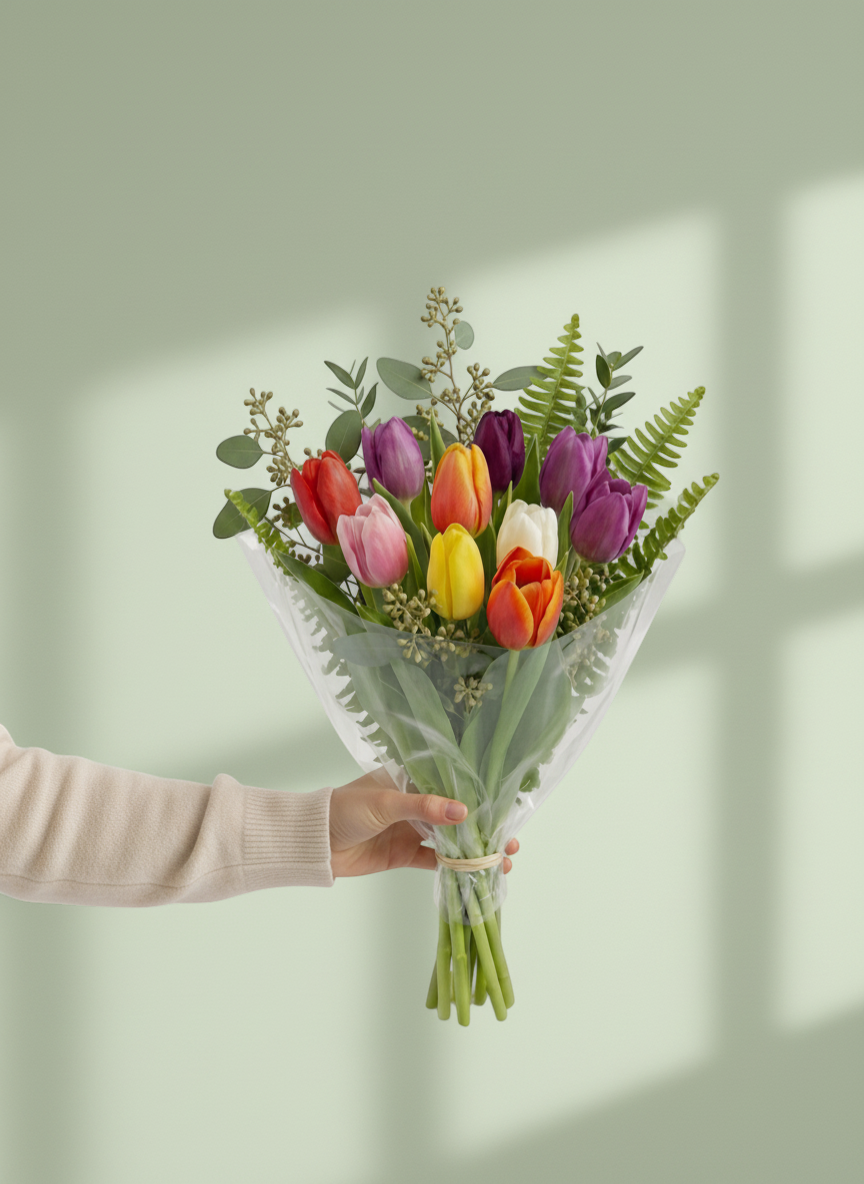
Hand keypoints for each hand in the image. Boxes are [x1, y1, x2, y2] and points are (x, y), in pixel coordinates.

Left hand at [329, 772, 519, 878]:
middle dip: (485, 827)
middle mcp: (416, 802)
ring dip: (476, 850)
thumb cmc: (345, 810)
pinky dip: (456, 867)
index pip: (452, 784)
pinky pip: (435, 860)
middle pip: (458, 814)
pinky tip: (478, 873)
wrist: (313, 843)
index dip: (480, 796)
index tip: (506, 808)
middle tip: (512, 842)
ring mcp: (412, 829)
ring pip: (452, 839)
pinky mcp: (405, 854)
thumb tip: (464, 812)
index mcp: (411, 778)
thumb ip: (424, 807)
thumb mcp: (385, 802)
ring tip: (503, 861)